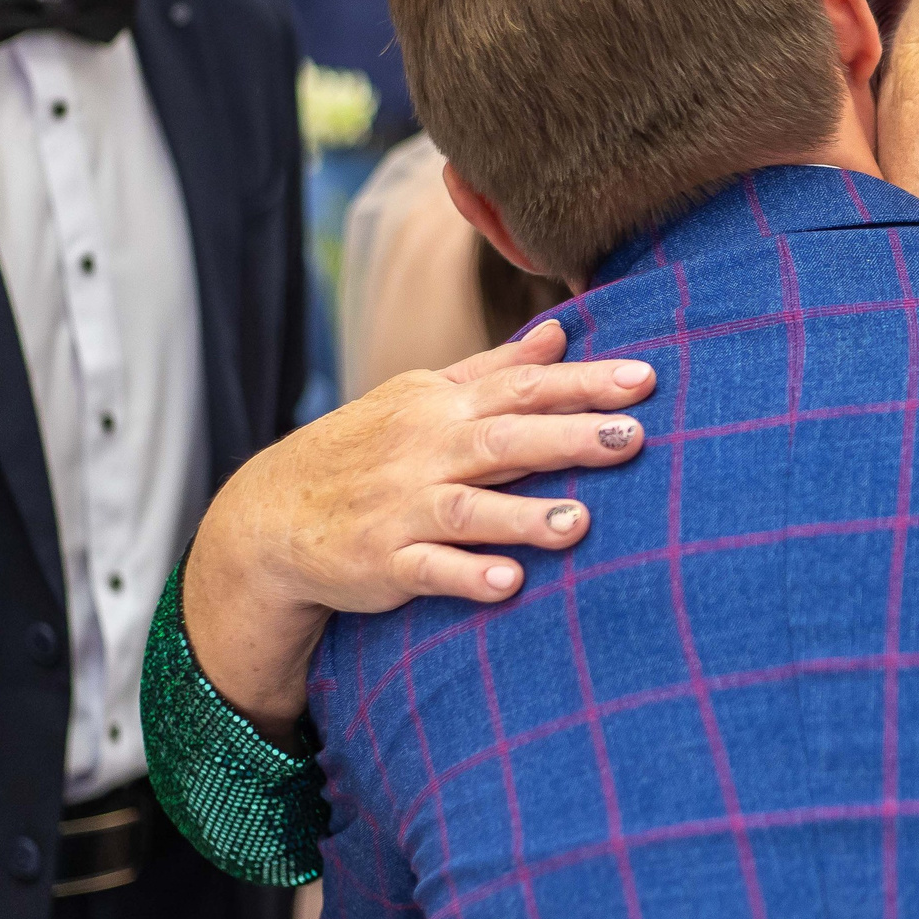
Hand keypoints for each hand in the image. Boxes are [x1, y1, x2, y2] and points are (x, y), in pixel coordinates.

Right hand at [182, 321, 656, 734]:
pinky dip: (466, 575)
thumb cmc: (368, 449)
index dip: (583, 382)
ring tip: (579, 524)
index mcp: (443, 407)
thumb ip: (495, 370)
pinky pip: (428, 570)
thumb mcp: (423, 397)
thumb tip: (560, 333)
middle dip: (570, 438)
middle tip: (636, 438)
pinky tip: (509, 584)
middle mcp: (426, 452)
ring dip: (523, 516)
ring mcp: (403, 508)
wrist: (272, 513)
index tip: (646, 378)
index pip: (522, 387)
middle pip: (505, 439)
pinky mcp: (384, 562)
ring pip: (469, 508)